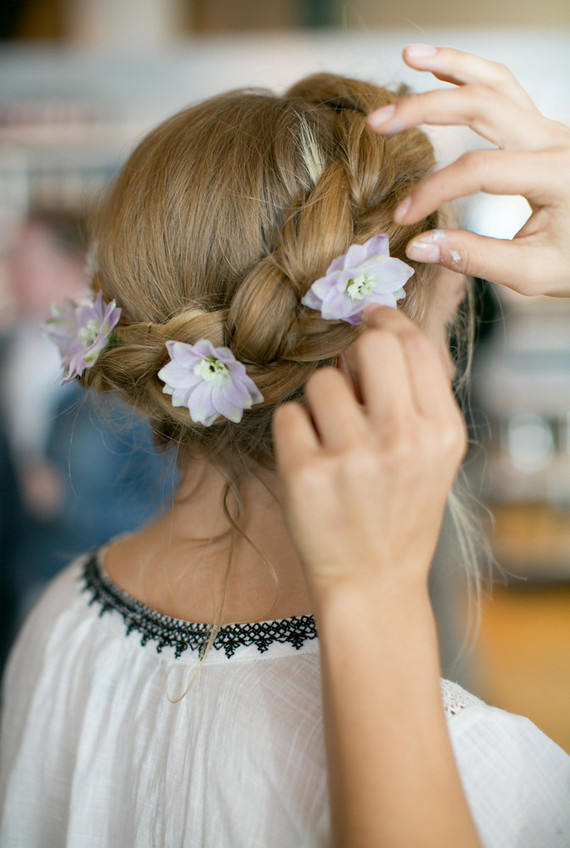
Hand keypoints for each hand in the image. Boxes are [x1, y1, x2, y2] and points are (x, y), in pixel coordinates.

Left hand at [272, 307, 465, 595]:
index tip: (367, 317)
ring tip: (331, 438)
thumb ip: (412, 396)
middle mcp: (403, 441)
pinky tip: (310, 459)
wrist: (373, 581)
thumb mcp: (432, 456)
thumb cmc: (400, 510)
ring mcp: (352, 458)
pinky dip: (294, 430)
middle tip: (346, 376)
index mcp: (442, 431)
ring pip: (321, 379)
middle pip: (370, 344)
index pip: (412, 344)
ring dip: (320, 401)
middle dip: (353, 351)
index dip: (385, 319)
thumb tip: (367, 333)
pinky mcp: (305, 474)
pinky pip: (288, 415)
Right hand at [367, 45, 569, 297]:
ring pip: (495, 81)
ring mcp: (548, 128)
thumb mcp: (530, 273)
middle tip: (378, 122)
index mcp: (555, 174)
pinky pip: (504, 88)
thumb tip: (417, 246)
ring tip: (409, 56)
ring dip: (451, 66)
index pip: (478, 170)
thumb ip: (474, 258)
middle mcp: (554, 140)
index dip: (433, 191)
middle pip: (482, 105)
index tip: (403, 218)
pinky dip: (469, 73)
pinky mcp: (540, 129)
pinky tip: (436, 69)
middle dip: (425, 109)